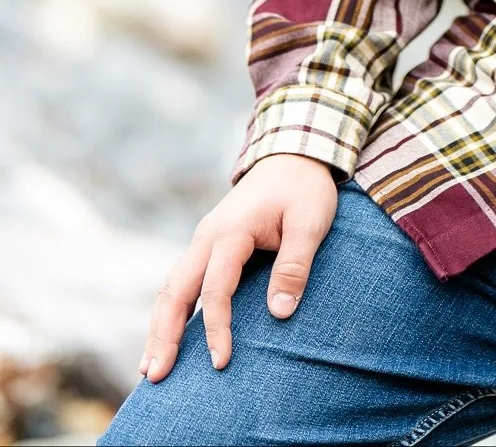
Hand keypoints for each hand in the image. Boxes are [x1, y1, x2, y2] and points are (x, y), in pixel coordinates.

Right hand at [139, 155, 339, 381]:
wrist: (293, 154)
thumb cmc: (304, 189)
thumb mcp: (310, 223)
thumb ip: (295, 266)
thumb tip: (280, 314)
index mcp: (231, 231)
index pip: (215, 288)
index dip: (217, 328)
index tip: (222, 362)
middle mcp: (207, 236)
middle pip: (175, 290)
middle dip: (164, 334)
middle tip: (156, 376)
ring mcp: (203, 240)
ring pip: (171, 287)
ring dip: (159, 326)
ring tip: (150, 368)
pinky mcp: (207, 245)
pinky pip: (181, 281)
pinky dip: (170, 310)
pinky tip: (167, 337)